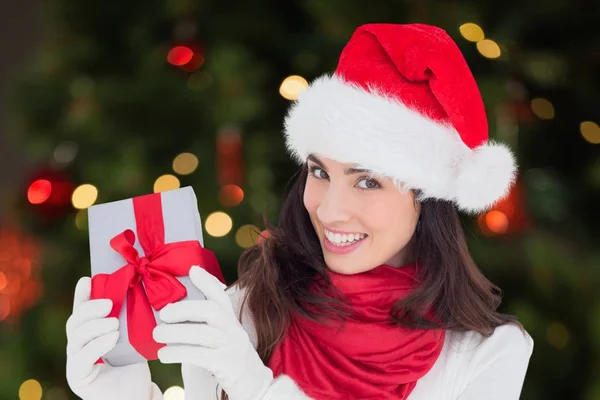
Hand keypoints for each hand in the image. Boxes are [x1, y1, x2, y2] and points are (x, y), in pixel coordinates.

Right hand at [66, 277, 158, 399]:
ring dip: (95, 327)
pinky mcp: (78, 378)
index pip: (82, 312)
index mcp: (89, 335)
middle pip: (75, 323)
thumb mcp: (134, 338)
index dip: (82, 296)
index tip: (87, 279)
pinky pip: (81, 359)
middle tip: (109, 304)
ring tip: (114, 324)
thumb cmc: (136, 365)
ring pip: (76, 339)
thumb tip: (140, 290)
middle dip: (90, 309)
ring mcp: (75, 363)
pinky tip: (112, 338)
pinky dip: (96, 346)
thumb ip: (129, 320)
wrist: (138, 395)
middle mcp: (78, 348)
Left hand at [154, 266, 273, 399]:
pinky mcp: (227, 365)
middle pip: (211, 311)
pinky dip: (179, 352)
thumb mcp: (225, 339)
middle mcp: (234, 331)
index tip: (193, 270)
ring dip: (176, 333)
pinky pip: (200, 355)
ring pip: (203, 333)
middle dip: (185, 309)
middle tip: (164, 314)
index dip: (208, 282)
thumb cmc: (232, 362)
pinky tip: (165, 354)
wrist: (255, 386)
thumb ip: (208, 326)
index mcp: (232, 322)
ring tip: (157, 335)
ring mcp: (232, 347)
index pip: (221, 297)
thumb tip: (177, 316)